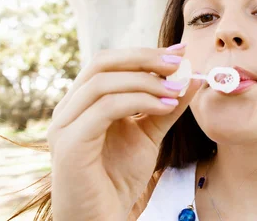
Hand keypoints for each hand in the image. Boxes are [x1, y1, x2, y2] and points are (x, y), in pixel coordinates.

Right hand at [47, 46, 199, 220]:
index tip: (181, 52)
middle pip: (103, 62)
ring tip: (177, 90)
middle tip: (179, 63)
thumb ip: (167, 105)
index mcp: (83, 102)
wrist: (103, 219)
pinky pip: (106, 108)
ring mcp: (64, 124)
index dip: (145, 53)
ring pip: (104, 82)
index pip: (110, 62)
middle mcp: (68, 108)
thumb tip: (191, 75)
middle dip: (145, 58)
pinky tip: (166, 107)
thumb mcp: (150, 133)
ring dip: (146, 81)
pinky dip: (140, 101)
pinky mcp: (70, 143)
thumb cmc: (120, 178)